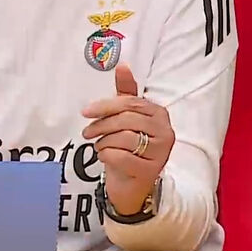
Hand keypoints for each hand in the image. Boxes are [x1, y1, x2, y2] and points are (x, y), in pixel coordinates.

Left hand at [81, 63, 173, 215]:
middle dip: (102, 125)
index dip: (106, 106)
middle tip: (87, 133)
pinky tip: (106, 158)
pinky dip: (107, 156)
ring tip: (100, 147)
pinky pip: (120, 157)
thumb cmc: (130, 148)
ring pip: (123, 138)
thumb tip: (122, 65)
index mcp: (159, 115)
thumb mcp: (127, 119)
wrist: (133, 185)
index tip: (86, 112)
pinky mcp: (150, 171)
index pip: (130, 103)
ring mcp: (160, 153)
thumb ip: (125, 93)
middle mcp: (165, 132)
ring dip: (104, 143)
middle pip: (126, 119)